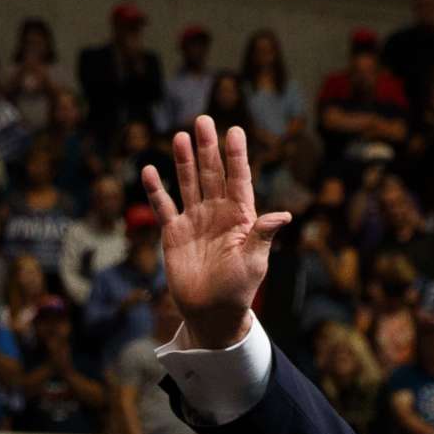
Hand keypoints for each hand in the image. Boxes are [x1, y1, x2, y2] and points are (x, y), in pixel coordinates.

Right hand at [144, 116, 291, 349]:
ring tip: (180, 137)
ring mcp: (194, 220)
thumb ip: (263, 235)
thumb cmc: (238, 289)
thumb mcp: (255, 262)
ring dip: (184, 161)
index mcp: (240, 216)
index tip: (235, 131)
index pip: (239, 179)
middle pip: (211, 174)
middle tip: (203, 121)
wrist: (211, 313)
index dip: (236, 156)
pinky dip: (155, 190)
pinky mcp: (173, 233)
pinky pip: (163, 207)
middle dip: (207, 148)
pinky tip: (149, 171)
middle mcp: (217, 212)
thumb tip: (284, 215)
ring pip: (188, 183)